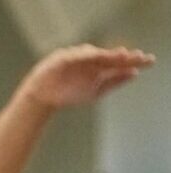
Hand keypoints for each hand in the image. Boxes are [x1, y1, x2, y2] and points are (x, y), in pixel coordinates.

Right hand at [19, 45, 152, 108]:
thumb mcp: (96, 91)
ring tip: (121, 56)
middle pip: (107, 55)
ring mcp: (74, 58)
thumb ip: (114, 82)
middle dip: (121, 56)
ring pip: (93, 53)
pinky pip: (74, 55)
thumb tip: (135, 73)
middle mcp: (88, 60)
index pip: (116, 62)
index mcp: (97, 67)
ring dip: (106, 54)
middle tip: (136, 57)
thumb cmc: (67, 94)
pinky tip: (98, 56)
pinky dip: (85, 55)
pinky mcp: (60, 58)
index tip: (147, 61)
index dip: (131, 60)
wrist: (44, 100)